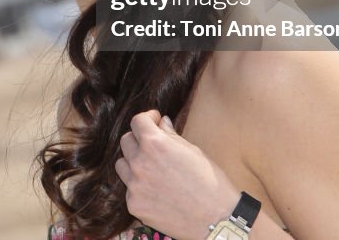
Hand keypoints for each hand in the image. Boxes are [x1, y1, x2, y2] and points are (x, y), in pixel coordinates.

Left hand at [115, 110, 239, 239]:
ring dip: (133, 162)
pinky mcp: (134, 205)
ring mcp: (134, 185)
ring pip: (122, 164)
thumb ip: (171, 136)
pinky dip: (139, 187)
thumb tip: (161, 122)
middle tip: (153, 146)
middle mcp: (140, 162)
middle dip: (139, 139)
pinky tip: (156, 191)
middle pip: (126, 141)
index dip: (147, 118)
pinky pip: (129, 189)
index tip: (154, 121)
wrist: (216, 220)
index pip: (137, 121)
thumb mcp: (193, 151)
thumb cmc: (210, 183)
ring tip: (152, 169)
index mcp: (155, 144)